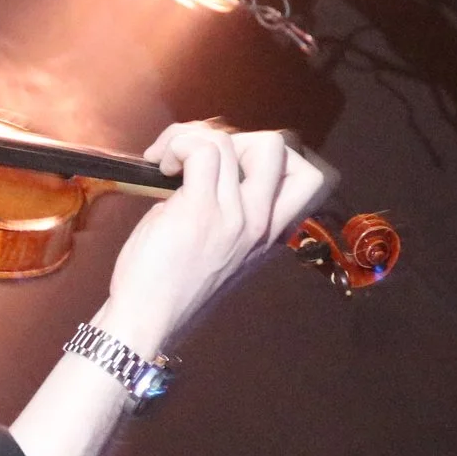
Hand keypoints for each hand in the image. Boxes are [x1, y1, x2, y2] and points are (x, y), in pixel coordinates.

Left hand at [99, 121, 329, 354]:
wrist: (147, 319)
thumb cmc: (169, 284)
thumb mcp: (217, 246)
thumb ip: (227, 209)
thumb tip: (207, 160)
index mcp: (269, 233)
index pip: (309, 176)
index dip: (269, 154)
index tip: (230, 164)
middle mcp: (260, 222)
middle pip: (278, 145)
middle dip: (233, 136)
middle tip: (197, 159)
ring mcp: (234, 217)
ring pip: (229, 140)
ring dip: (189, 138)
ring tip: (166, 163)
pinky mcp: (200, 211)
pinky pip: (201, 149)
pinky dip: (176, 144)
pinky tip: (159, 166)